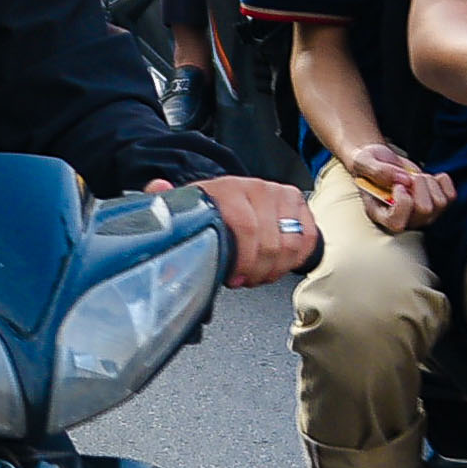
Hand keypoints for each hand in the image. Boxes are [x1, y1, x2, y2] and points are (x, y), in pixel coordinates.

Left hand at [147, 175, 315, 284]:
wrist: (224, 196)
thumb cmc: (205, 210)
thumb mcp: (183, 211)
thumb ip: (166, 205)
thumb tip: (158, 191)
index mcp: (226, 189)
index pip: (246, 226)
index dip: (243, 259)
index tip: (234, 277)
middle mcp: (256, 188)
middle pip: (270, 241)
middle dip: (257, 270)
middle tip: (243, 279)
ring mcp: (279, 195)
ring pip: (291, 243)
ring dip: (274, 268)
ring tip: (256, 274)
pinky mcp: (296, 204)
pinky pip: (308, 238)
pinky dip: (294, 259)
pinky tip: (276, 265)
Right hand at [339, 141, 454, 233]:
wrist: (381, 164)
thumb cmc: (369, 166)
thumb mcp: (364, 162)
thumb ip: (377, 171)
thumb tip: (404, 179)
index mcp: (380, 215)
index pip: (397, 223)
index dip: (403, 202)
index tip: (398, 185)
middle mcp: (403, 220)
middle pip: (425, 210)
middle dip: (419, 185)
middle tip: (407, 176)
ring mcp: (422, 215)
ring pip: (440, 203)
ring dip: (429, 182)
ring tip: (415, 177)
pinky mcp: (436, 206)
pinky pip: (451, 197)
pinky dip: (442, 181)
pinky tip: (429, 177)